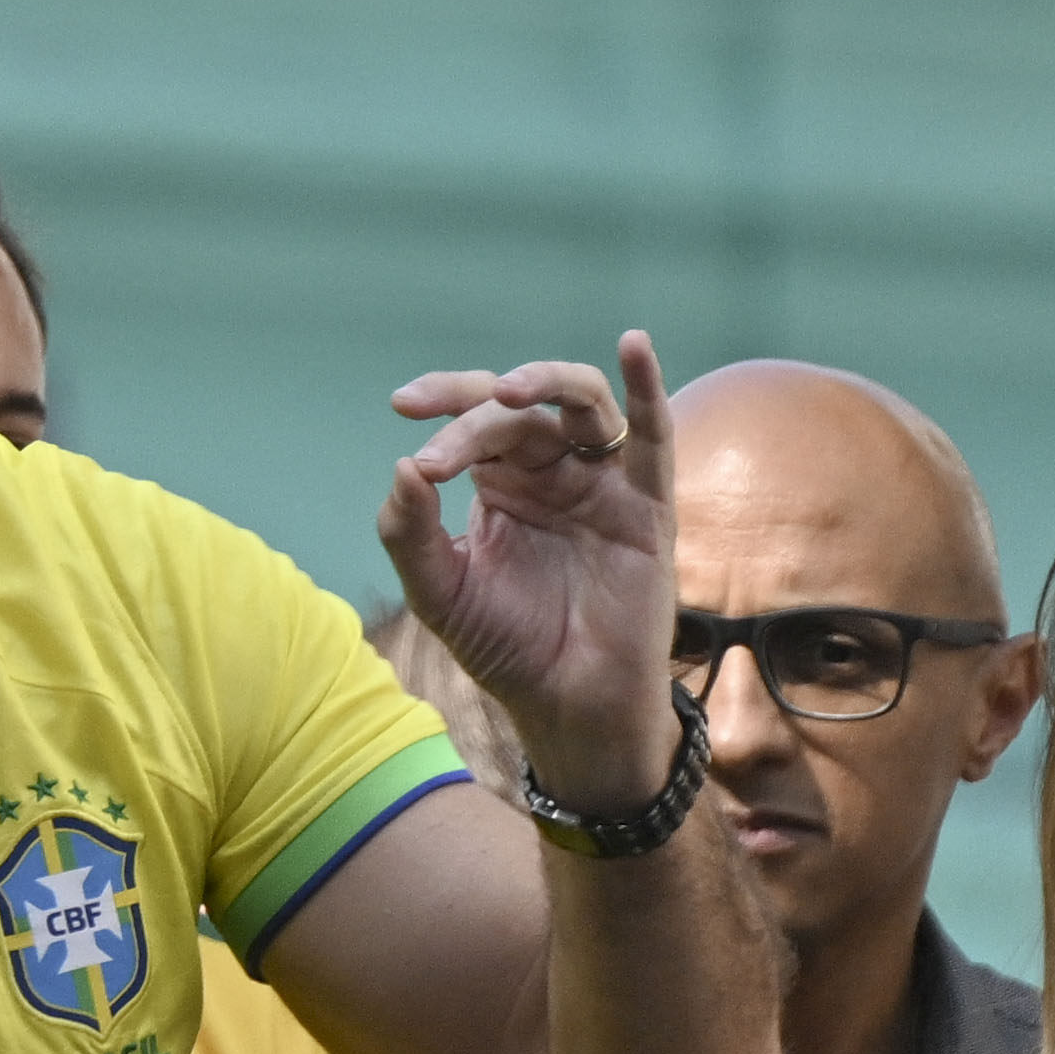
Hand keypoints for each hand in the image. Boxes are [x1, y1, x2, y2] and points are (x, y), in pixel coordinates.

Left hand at [382, 331, 680, 812]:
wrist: (566, 707)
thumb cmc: (506, 649)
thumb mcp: (440, 594)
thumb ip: (410, 535)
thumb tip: (400, 468)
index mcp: (502, 484)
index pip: (473, 422)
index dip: (442, 404)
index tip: (402, 408)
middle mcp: (552, 473)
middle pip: (519, 411)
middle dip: (472, 417)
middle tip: (435, 446)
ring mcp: (602, 484)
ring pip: (582, 404)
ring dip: (547, 383)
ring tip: (508, 391)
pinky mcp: (647, 507)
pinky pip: (654, 437)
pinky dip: (648, 386)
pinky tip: (633, 346)